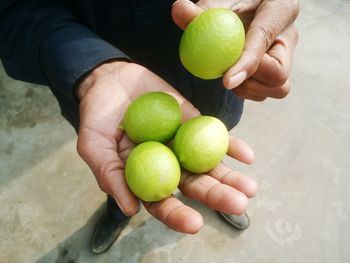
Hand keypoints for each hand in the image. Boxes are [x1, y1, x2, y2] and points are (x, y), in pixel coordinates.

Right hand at [76, 61, 256, 232]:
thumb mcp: (93, 144)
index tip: (194, 223)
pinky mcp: (192, 122)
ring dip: (229, 177)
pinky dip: (230, 145)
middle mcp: (167, 164)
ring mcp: (182, 143)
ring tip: (249, 188)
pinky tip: (246, 155)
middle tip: (238, 205)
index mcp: (143, 175)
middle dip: (215, 197)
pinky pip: (213, 135)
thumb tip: (130, 209)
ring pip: (208, 165)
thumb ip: (109, 174)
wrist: (111, 79)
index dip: (177, 214)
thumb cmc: (97, 115)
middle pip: (193, 186)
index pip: (161, 202)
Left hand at [172, 0, 298, 100]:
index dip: (246, 63)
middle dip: (250, 80)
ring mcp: (286, 55)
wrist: (249, 5)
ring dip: (248, 88)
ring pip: (277, 88)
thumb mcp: (220, 0)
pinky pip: (267, 91)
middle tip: (226, 75)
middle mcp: (288, 36)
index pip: (264, 39)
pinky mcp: (278, 69)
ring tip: (228, 73)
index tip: (226, 81)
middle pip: (280, 75)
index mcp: (280, 9)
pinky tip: (233, 75)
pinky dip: (248, 90)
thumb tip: (179, 11)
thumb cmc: (235, 0)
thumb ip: (201, 10)